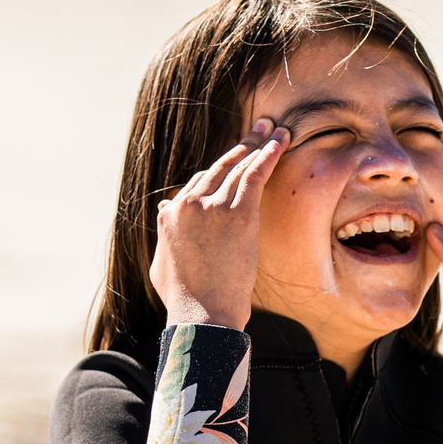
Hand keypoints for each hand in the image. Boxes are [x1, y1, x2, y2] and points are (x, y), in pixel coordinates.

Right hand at [149, 119, 287, 330]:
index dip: (220, 174)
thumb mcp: (161, 262)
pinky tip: (280, 141)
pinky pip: (254, 175)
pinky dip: (268, 155)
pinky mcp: (237, 213)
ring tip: (275, 129)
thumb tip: (163, 210)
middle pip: (219, 167)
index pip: (197, 183)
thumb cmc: (184, 299)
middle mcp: (187, 203)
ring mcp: (212, 206)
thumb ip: (163, 232)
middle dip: (242, 146)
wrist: (202, 316)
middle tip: (260, 128)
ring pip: (238, 166)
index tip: (237, 165)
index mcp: (171, 213)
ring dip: (259, 144)